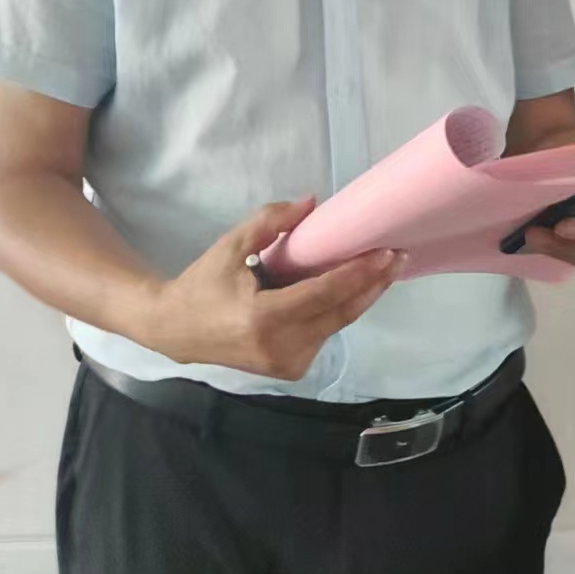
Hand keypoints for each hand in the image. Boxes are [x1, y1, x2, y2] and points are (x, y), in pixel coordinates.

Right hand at [133, 199, 402, 379]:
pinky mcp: (291, 370)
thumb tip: (313, 203)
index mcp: (262, 318)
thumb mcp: (231, 245)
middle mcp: (279, 347)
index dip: (358, 274)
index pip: (323, 294)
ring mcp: (287, 364)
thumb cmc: (204, 285)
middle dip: (373, 284)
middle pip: (341, 313)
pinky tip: (355, 290)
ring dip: (362, 297)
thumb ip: (270, 221)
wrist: (176, 331)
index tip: (386, 253)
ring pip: (337, 325)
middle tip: (398, 257)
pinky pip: (325, 334)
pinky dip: (340, 311)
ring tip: (384, 269)